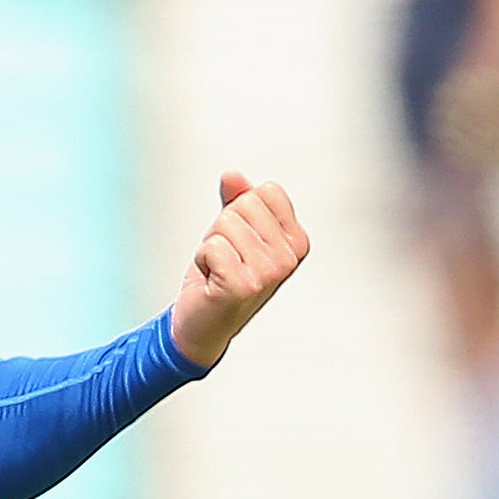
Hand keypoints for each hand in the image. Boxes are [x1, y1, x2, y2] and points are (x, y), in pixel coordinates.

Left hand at [167, 171, 310, 370]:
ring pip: (225, 224)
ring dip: (211, 246)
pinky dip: (202, 261)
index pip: (265, 191)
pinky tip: (212, 281)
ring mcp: (268, 274)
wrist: (203, 323)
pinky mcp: (242, 285)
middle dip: (223, 229)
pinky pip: (212, 246)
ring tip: (218, 270)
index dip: (241, 210)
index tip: (239, 241)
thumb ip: (237, 200)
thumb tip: (232, 175)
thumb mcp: (234, 232)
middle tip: (225, 258)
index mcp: (296, 241)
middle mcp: (288, 258)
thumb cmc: (222, 277)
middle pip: (243, 205)